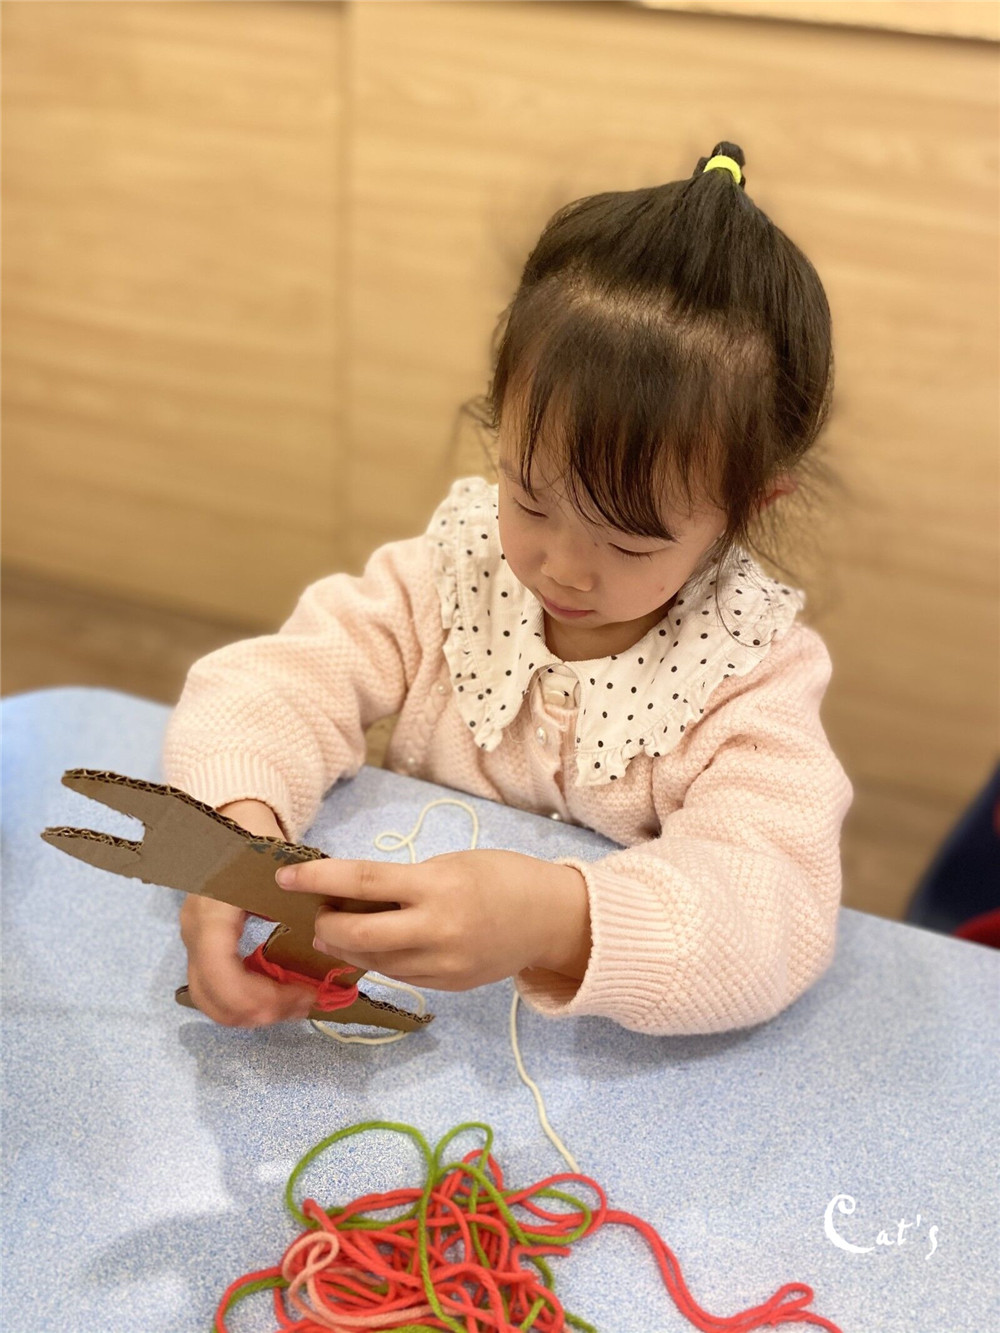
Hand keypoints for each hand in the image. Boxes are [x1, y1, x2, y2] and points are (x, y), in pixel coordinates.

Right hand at [180, 798, 315, 1026]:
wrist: (235, 821)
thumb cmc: (260, 841)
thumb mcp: (284, 865)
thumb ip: (303, 898)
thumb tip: (336, 934)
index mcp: (213, 910)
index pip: (221, 973)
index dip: (262, 997)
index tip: (305, 995)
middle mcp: (194, 929)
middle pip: (215, 997)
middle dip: (262, 1011)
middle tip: (306, 1003)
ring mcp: (192, 940)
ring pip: (212, 1001)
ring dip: (255, 1012)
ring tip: (298, 1001)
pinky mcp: (201, 948)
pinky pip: (216, 990)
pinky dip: (246, 1002)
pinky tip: (280, 993)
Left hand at [276, 849, 590, 991]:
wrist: (551, 918)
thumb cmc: (500, 877)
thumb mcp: (450, 865)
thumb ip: (405, 883)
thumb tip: (352, 896)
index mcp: (437, 887)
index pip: (364, 882)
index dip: (319, 880)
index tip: (286, 877)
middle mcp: (437, 929)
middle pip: (359, 936)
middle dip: (327, 928)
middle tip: (315, 916)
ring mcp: (442, 965)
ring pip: (375, 962)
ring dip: (349, 948)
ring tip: (338, 932)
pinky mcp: (448, 986)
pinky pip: (400, 974)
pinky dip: (381, 960)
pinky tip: (375, 947)